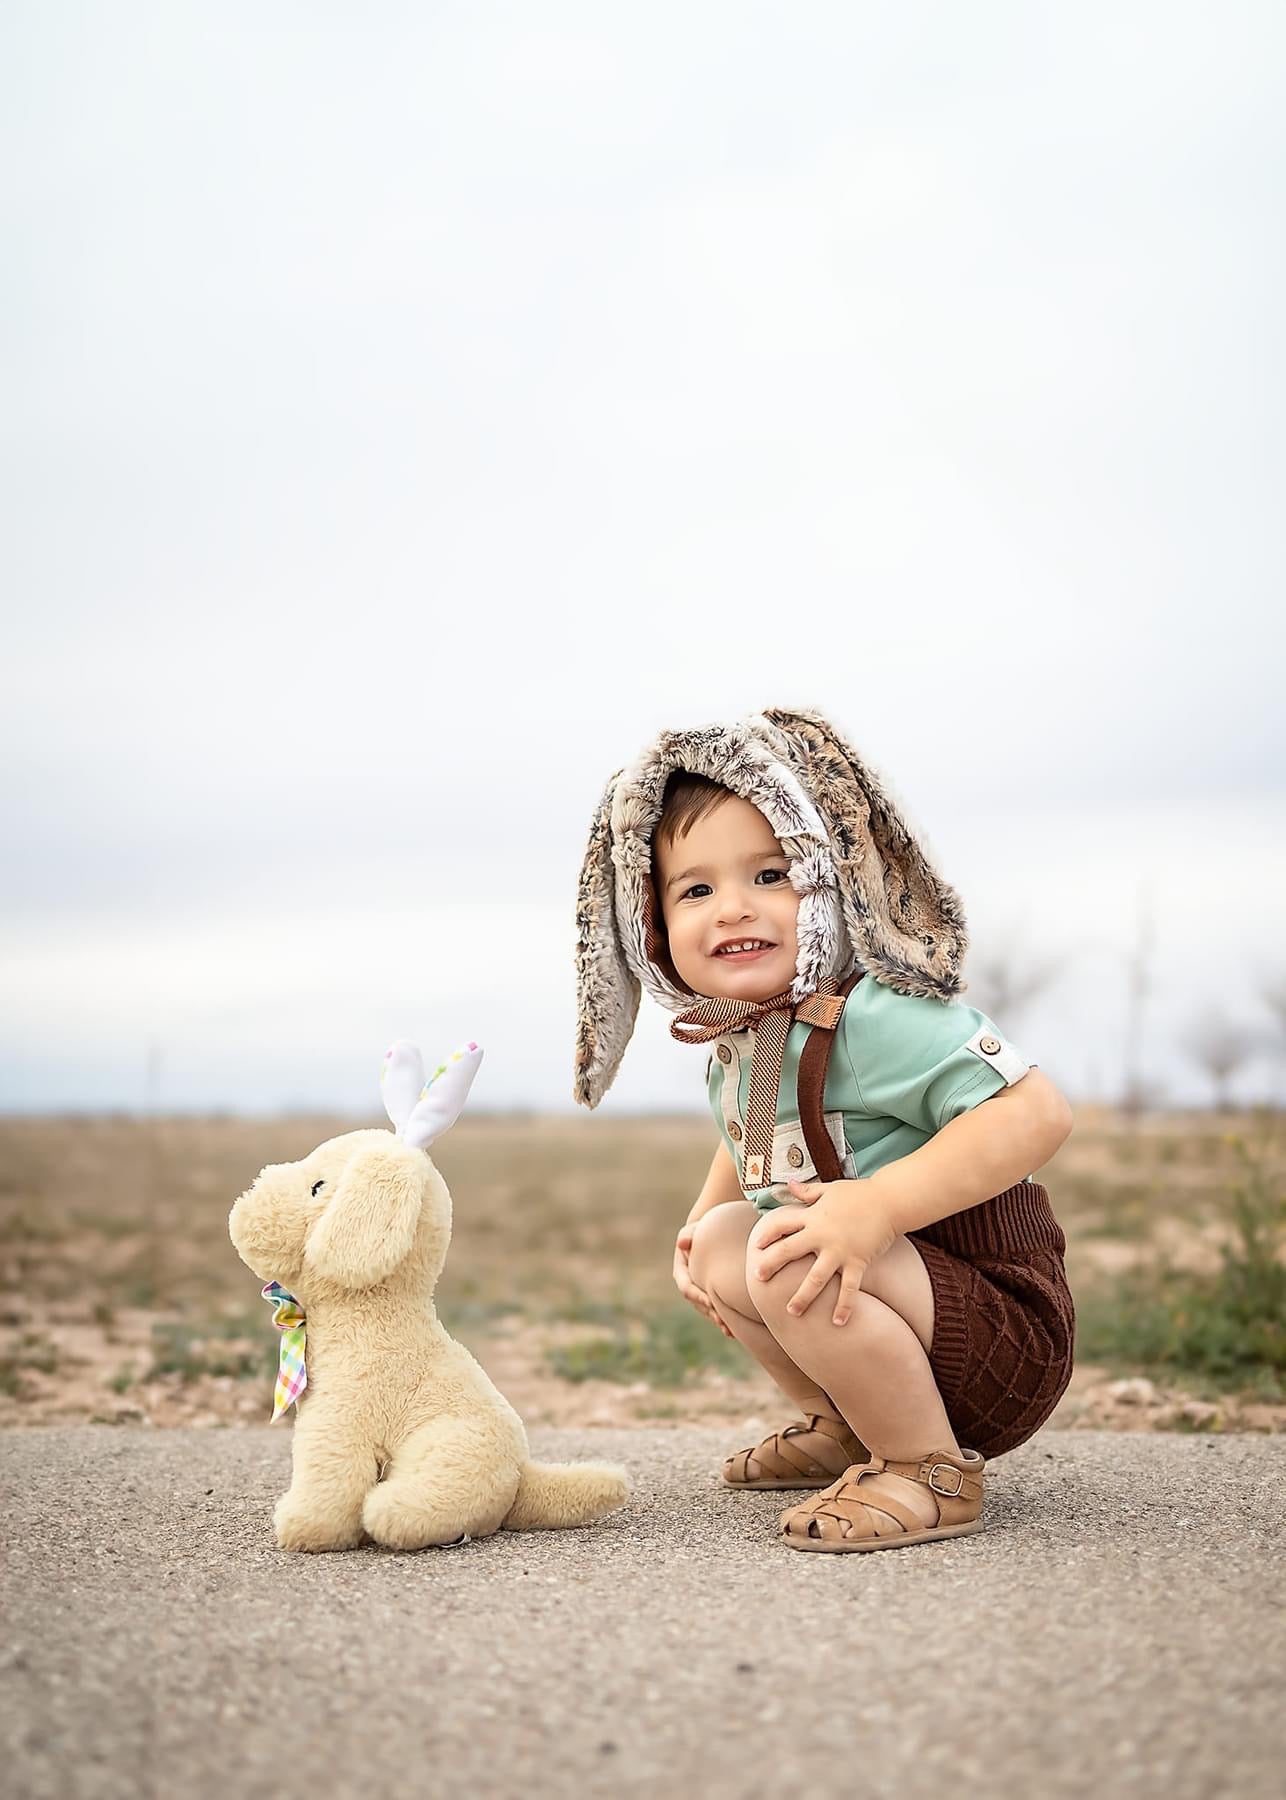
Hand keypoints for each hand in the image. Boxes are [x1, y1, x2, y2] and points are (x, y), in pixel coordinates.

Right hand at [674, 1224, 734, 1337]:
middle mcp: (690, 1285)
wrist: (711, 1234)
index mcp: (681, 1272)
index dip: (698, 1296)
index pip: (687, 1288)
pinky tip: (736, 1331)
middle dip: (710, 1313)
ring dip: (718, 1320)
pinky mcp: (712, 1296)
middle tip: (723, 1322)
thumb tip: (682, 1242)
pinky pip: (717, 1310)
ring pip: (708, 1310)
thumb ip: (688, 1234)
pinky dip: (726, 1320)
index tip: (710, 1301)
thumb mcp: (694, 1230)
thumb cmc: (702, 1231)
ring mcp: (700, 1292)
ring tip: (731, 1330)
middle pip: (698, 1304)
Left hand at [749, 1178, 897, 1326]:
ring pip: (815, 1278)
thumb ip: (807, 1191)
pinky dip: (844, 1306)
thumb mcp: (830, 1189)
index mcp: (813, 1215)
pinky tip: (838, 1323)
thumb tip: (788, 1185)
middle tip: (758, 1278)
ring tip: (791, 1311)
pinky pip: (849, 1289)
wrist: (890, 1201)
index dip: (767, 1234)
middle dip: (772, 1265)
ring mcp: (839, 1251)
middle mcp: (822, 1235)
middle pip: (789, 1251)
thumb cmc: (860, 1193)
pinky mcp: (857, 1262)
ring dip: (803, 1296)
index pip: (782, 1224)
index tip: (756, 1246)